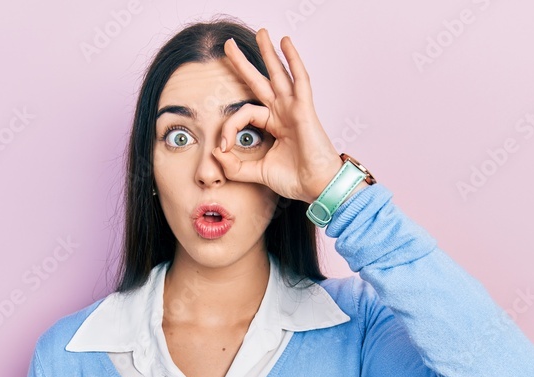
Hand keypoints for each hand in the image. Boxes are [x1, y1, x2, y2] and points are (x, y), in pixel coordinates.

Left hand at [213, 28, 344, 203]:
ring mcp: (294, 108)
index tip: (222, 148)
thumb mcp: (257, 172)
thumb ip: (235, 166)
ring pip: (279, 74)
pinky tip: (286, 42)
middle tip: (228, 46)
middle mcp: (283, 113)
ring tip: (261, 32)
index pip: (244, 114)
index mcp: (273, 125)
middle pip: (260, 81)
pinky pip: (299, 79)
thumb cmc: (295, 179)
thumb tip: (216, 154)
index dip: (229, 128)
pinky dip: (293, 60)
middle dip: (244, 63)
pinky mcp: (305, 108)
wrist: (317, 186)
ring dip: (268, 52)